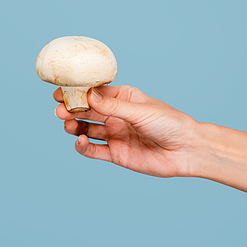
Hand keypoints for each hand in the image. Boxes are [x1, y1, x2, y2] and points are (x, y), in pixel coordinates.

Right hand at [54, 85, 199, 177]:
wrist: (187, 151)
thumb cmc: (170, 123)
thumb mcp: (140, 111)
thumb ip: (113, 106)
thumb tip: (88, 96)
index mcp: (123, 98)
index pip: (95, 93)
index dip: (77, 93)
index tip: (61, 92)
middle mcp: (116, 116)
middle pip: (87, 111)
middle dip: (72, 110)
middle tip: (59, 110)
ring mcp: (115, 135)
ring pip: (87, 130)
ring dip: (74, 127)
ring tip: (67, 124)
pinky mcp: (116, 154)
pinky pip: (94, 150)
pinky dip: (83, 147)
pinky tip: (79, 141)